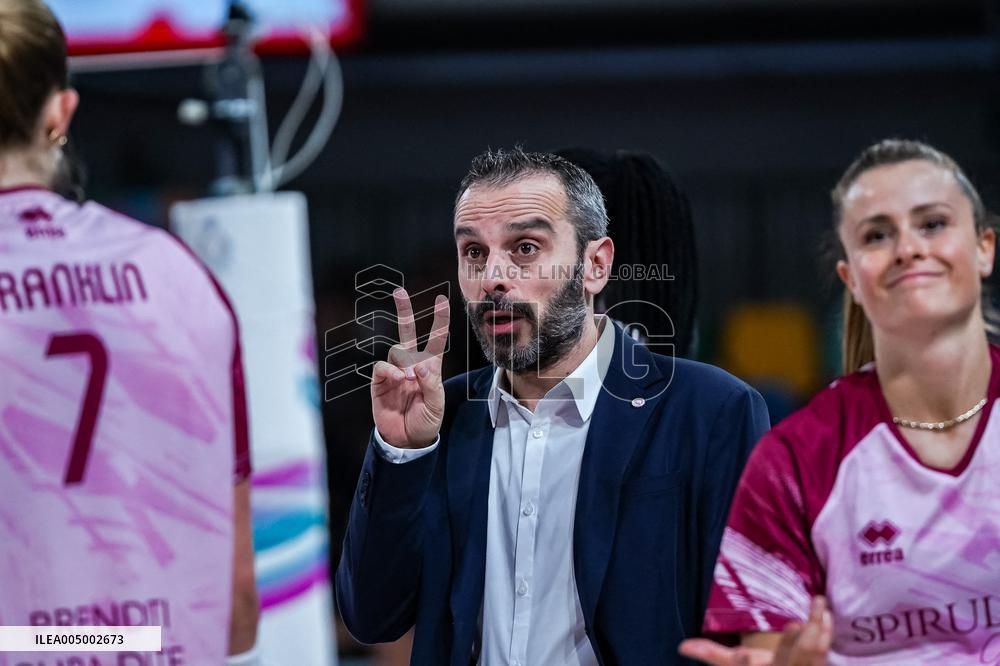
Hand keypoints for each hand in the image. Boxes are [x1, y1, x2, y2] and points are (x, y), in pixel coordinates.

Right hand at [371, 288, 449, 448]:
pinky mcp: (380, 382)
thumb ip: (431, 384)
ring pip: (396, 350)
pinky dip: (389, 370)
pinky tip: (397, 378)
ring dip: (403, 360)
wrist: (406, 441)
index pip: (435, 340)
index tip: (442, 301)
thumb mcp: (436, 405)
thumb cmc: (425, 422)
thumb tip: (420, 364)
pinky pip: (382, 366)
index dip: (439, 321)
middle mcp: (412, 365)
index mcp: (430, 368)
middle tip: (399, 292)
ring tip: (409, 380)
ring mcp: (395, 372)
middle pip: (407, 333)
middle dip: (404, 311)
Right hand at [679, 596, 832, 665]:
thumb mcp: (730, 664)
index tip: (753, 649)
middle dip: (792, 645)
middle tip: (794, 623)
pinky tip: (825, 615)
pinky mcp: (817, 665)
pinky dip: (825, 633)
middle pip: (790, 659)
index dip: (751, 660)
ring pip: (812, 654)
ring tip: (817, 603)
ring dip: (816, 629)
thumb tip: (682, 646)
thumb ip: (710, 654)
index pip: (750, 665)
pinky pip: (823, 651)